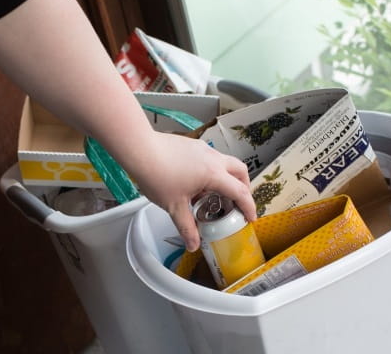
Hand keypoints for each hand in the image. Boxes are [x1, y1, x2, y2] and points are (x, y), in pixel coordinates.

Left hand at [123, 131, 255, 251]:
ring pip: (225, 162)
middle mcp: (213, 158)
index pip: (240, 192)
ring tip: (213, 195)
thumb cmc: (156, 174)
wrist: (140, 149)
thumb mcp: (174, 206)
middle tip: (237, 202)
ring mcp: (203, 149)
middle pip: (240, 171)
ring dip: (227, 178)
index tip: (250, 217)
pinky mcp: (192, 145)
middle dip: (243, 187)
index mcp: (214, 174)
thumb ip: (187, 227)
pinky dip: (212, 170)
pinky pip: (210, 158)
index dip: (249, 207)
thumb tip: (193, 244)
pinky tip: (196, 182)